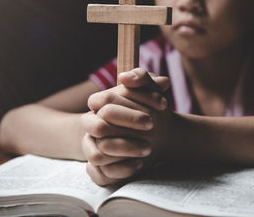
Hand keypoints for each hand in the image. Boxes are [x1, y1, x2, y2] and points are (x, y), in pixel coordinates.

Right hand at [81, 68, 170, 185]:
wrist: (156, 131)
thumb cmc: (150, 107)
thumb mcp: (151, 89)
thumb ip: (144, 79)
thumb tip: (127, 78)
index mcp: (100, 104)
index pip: (103, 100)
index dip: (130, 103)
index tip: (160, 105)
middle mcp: (92, 125)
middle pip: (99, 127)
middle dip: (128, 124)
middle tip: (152, 125)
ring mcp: (92, 146)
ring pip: (97, 154)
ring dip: (125, 150)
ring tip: (149, 148)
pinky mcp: (99, 167)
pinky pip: (100, 174)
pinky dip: (121, 170)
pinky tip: (140, 163)